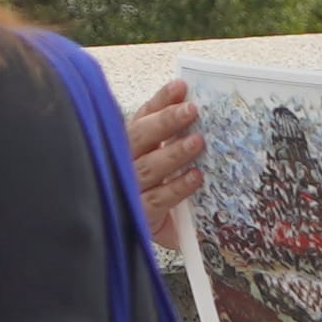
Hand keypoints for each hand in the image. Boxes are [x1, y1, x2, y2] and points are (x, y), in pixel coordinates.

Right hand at [123, 78, 201, 241]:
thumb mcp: (166, 160)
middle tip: (192, 109)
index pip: (143, 116)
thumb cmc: (159, 191)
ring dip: (173, 153)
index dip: (161, 101)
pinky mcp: (139, 216)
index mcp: (131, 144)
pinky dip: (176, 187)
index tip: (181, 86)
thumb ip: (175, 136)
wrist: (150, 235)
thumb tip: (195, 106)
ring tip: (197, 142)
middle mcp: (124, 163)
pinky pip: (158, 199)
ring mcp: (129, 189)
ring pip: (147, 168)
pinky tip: (195, 177)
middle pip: (140, 137)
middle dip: (165, 122)